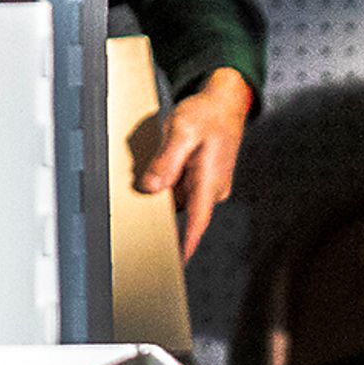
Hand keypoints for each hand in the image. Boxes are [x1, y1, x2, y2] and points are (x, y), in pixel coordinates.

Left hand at [136, 68, 254, 257]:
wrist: (224, 103)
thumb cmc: (206, 114)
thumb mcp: (181, 131)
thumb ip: (166, 161)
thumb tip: (151, 187)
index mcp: (210, 179)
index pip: (198, 219)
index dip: (187, 242)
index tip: (177, 262)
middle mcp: (211, 187)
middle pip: (185, 213)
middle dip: (165, 223)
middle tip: (141, 235)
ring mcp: (207, 184)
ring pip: (179, 201)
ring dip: (162, 202)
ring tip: (139, 201)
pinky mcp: (200, 179)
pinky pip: (180, 190)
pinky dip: (165, 190)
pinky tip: (152, 182)